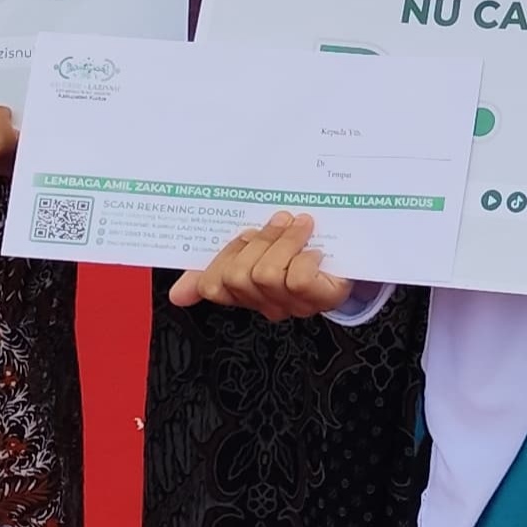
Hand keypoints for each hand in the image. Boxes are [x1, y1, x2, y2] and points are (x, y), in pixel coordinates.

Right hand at [168, 210, 353, 320]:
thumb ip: (215, 267)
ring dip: (284, 242)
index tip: (243, 236)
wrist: (350, 259)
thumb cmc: (298, 252)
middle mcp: (266, 304)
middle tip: (280, 220)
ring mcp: (292, 305)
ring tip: (302, 227)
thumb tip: (175, 295)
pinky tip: (316, 251)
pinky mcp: (319, 299)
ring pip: (266, 274)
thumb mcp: (255, 249)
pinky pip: (296, 280)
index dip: (218, 262)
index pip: (212, 285)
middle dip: (259, 241)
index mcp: (246, 291)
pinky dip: (304, 258)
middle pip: (237, 276)